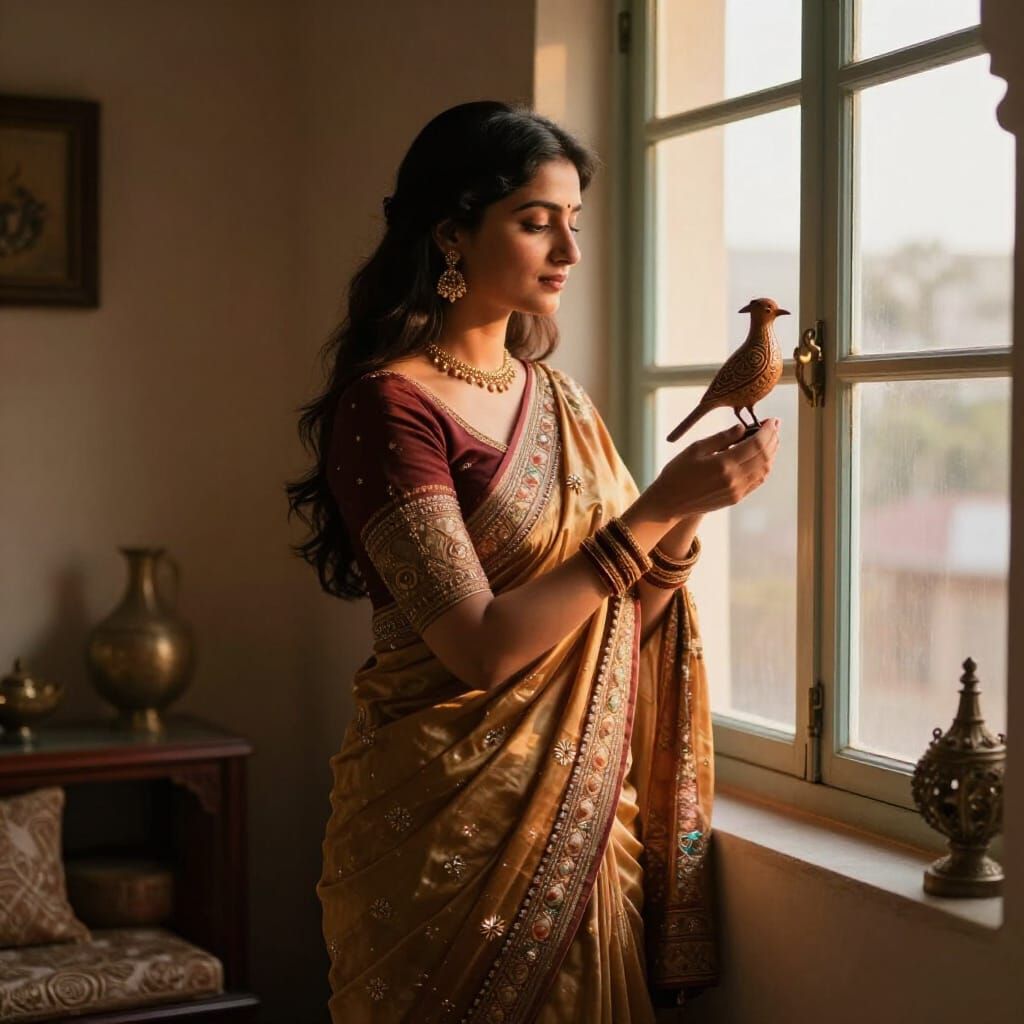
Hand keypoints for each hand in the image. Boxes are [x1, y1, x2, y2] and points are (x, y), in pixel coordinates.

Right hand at [649, 418, 779, 518]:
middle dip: (773, 438)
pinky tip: (763, 456)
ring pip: (765, 469)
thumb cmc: (677, 472)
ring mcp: (737, 491)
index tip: (772, 420)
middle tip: (775, 426)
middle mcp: (734, 479)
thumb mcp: (696, 448)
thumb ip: (721, 438)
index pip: (756, 444)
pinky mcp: (736, 498)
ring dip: (772, 453)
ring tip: (772, 439)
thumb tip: (743, 428)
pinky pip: (757, 481)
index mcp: (724, 464)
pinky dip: (764, 466)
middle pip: (764, 456)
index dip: (768, 430)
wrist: (669, 502)